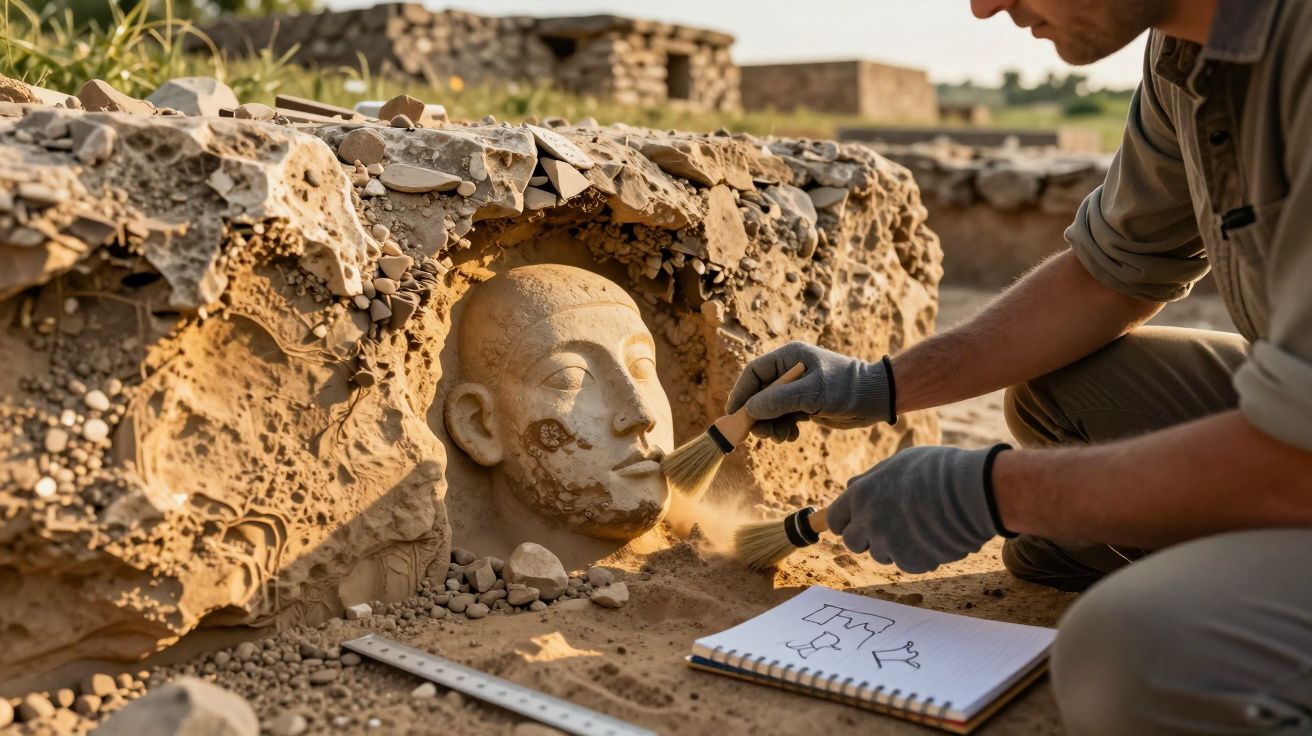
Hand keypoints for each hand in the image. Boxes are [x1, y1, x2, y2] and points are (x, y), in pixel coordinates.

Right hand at [725, 342, 893, 441]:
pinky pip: (783, 418)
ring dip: (771, 426)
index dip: (741, 392)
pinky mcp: (805, 405)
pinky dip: (783, 429)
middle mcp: (790, 372)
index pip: (754, 372)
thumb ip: (779, 400)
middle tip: (762, 434)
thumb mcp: (813, 393)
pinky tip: (792, 436)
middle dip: (758, 415)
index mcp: (790, 358)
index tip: (734, 414)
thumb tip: (749, 410)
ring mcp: (797, 389)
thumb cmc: (847, 388)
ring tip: (782, 437)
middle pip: (759, 394)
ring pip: (770, 409)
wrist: (877, 398)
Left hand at [827, 444, 1011, 573]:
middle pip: (853, 542)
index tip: (856, 523)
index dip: (845, 522)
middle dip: (867, 538)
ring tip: (921, 526)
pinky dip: (918, 555)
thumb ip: (871, 478)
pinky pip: (906, 563)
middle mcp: (868, 521)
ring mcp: (887, 544)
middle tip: (890, 528)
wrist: (971, 490)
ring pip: (881, 554)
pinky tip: (934, 537)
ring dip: (895, 546)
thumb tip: (850, 486)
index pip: (834, 519)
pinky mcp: (909, 562)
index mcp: (861, 494)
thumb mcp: (898, 463)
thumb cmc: (938, 470)